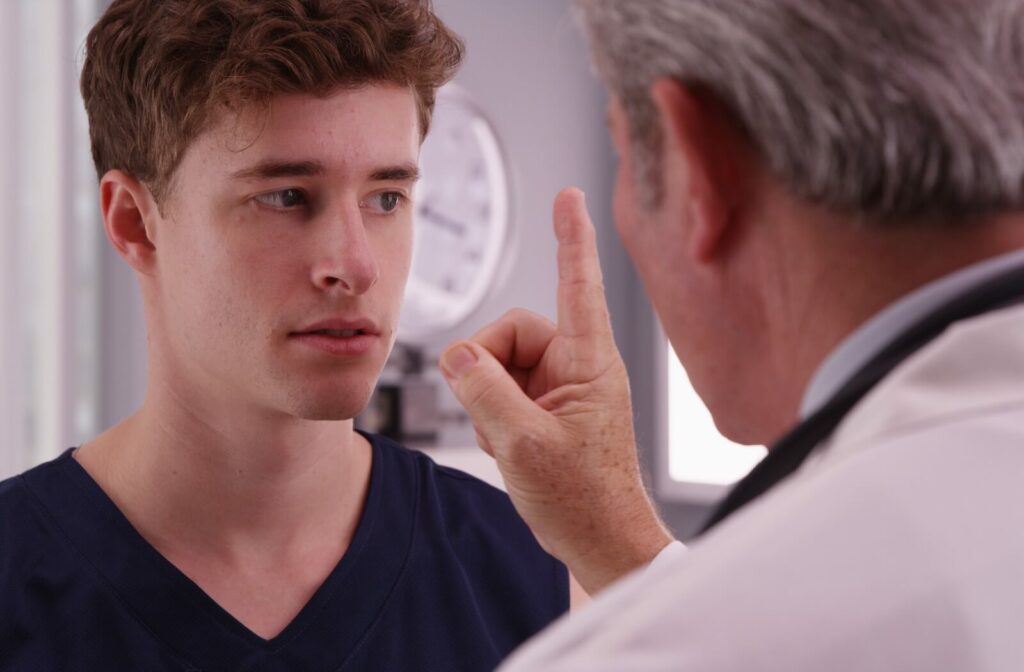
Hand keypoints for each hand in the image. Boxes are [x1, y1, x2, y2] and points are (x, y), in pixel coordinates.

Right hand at [439, 188, 673, 594]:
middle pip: (510, 332)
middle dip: (486, 369)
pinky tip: (510, 449)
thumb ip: (483, 390)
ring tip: (509, 443)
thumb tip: (457, 356)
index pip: (578, 284)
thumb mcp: (522, 444)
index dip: (571, 236)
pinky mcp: (546, 408)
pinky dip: (494, 418)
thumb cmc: (583, 500)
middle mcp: (577, 366)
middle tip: (490, 415)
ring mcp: (561, 388)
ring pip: (499, 364)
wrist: (600, 542)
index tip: (568, 195)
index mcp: (589, 363)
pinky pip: (502, 391)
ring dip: (489, 403)